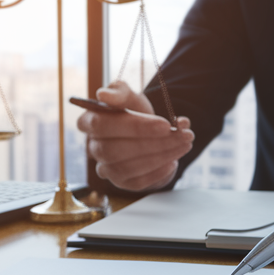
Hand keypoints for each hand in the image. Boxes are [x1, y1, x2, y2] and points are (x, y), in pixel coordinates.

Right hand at [77, 80, 192, 191]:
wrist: (148, 131)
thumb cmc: (134, 111)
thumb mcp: (130, 96)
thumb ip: (119, 92)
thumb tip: (103, 95)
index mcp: (89, 122)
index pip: (102, 125)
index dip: (134, 126)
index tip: (165, 124)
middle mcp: (93, 147)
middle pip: (114, 150)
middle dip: (153, 143)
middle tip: (183, 136)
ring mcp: (105, 168)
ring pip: (127, 167)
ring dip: (161, 156)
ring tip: (184, 144)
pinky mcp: (121, 182)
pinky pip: (137, 182)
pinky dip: (158, 172)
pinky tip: (173, 161)